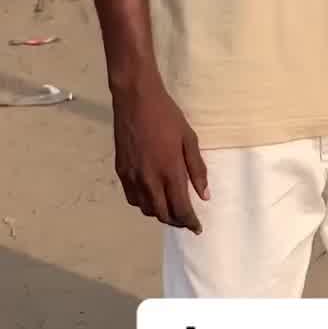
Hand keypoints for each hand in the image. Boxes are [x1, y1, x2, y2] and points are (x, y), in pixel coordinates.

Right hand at [112, 72, 208, 231]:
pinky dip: (143, 203)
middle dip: (176, 221)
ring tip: (170, 208)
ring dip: (159, 213)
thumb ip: (197, 169)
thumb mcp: (190, 140)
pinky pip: (132, 198)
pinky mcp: (121, 171)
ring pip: (146, 209)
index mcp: (170, 172)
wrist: (135, 100)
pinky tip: (151, 196)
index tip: (197, 228)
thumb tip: (204, 195)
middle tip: (186, 220)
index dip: (190, 222)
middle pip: (162, 214)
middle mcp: (149, 179)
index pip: (180, 209)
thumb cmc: (167, 116)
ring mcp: (133, 177)